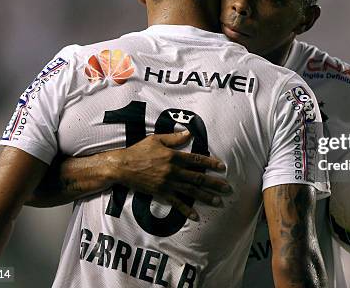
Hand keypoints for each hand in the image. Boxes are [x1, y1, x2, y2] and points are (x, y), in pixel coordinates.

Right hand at [104, 130, 230, 220]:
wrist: (122, 166)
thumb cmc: (139, 150)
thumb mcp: (156, 139)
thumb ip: (174, 137)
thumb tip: (189, 133)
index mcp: (173, 156)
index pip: (197, 160)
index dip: (211, 163)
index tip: (222, 167)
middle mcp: (173, 171)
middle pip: (198, 177)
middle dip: (214, 183)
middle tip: (228, 188)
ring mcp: (167, 183)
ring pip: (191, 191)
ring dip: (206, 196)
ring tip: (218, 201)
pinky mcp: (161, 193)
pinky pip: (176, 203)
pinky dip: (186, 210)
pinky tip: (196, 216)